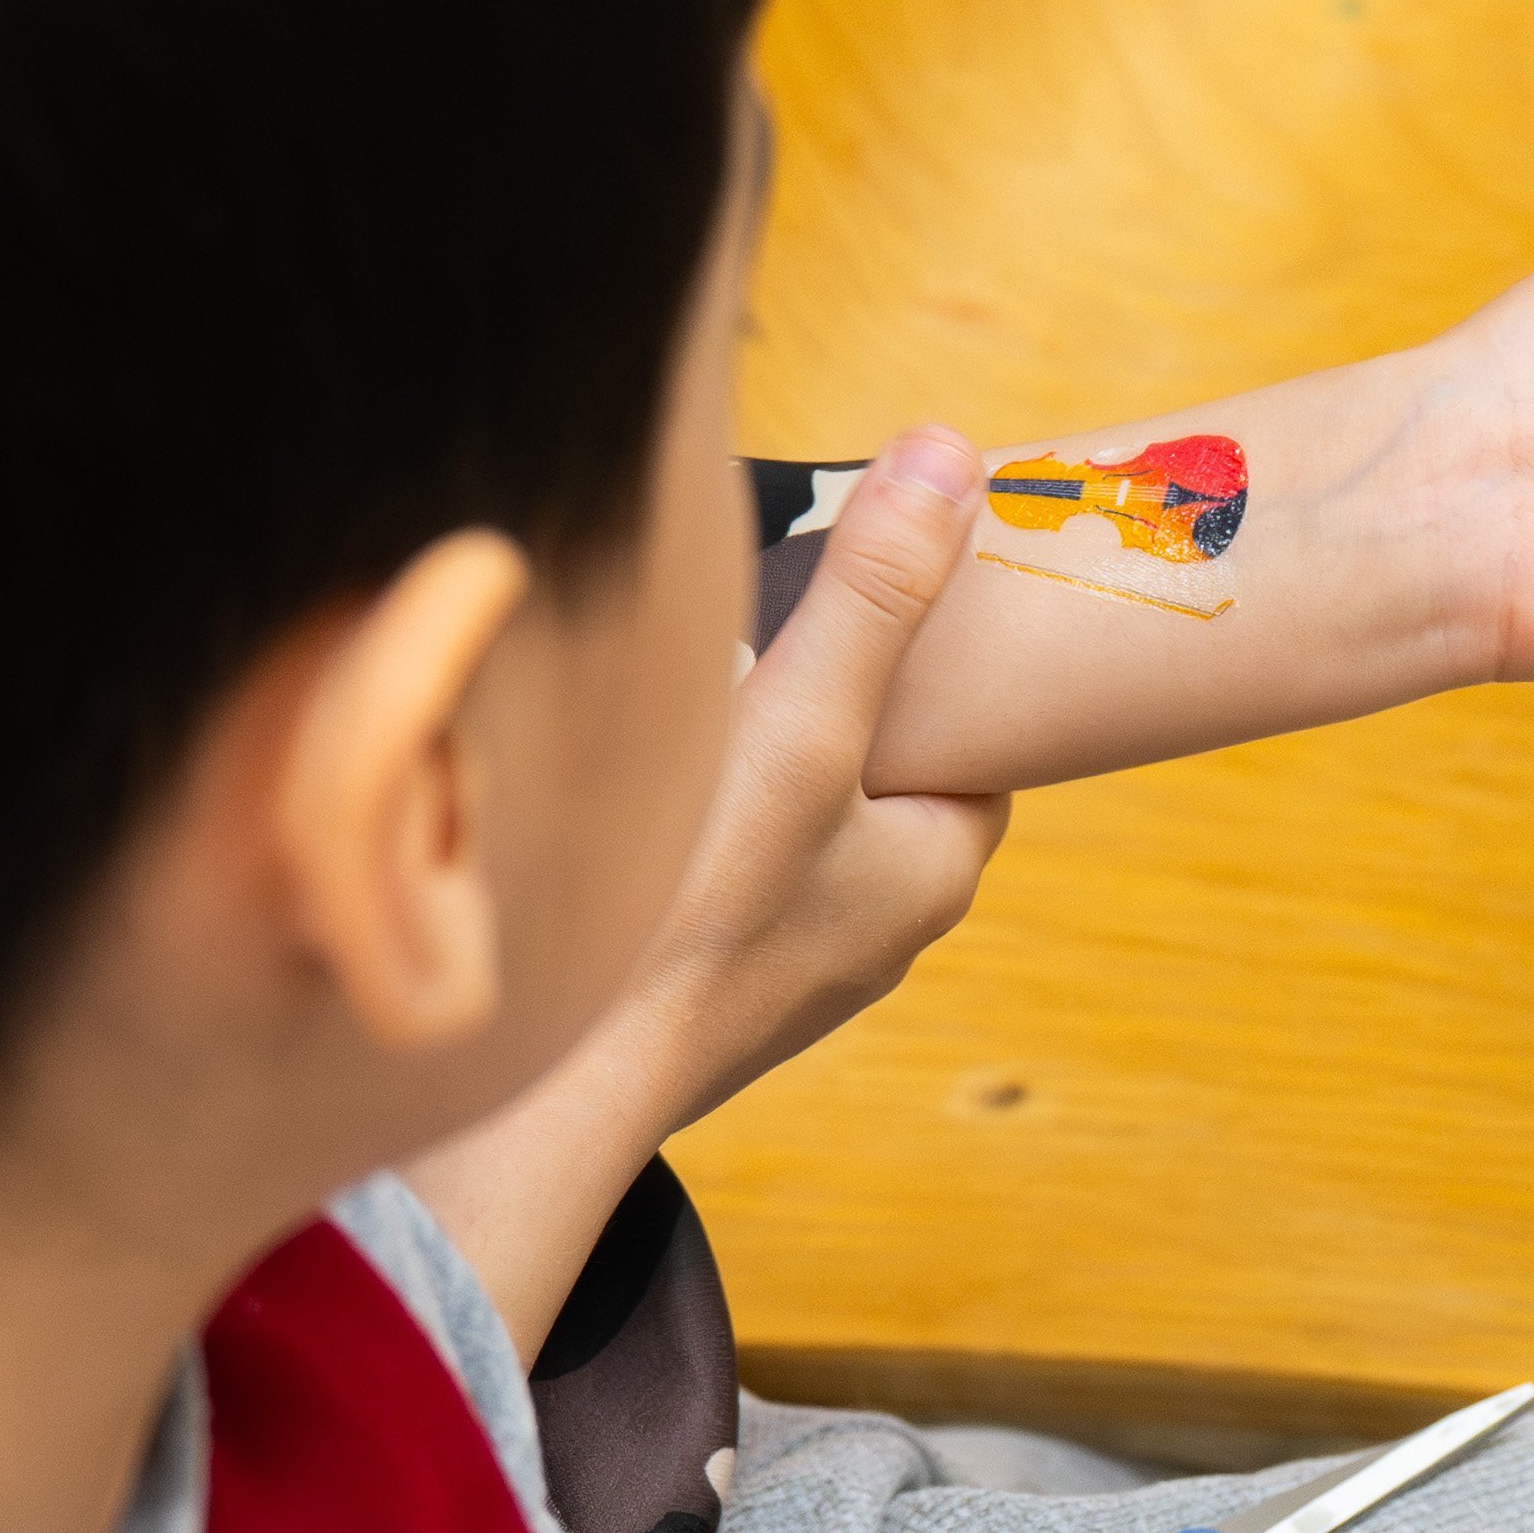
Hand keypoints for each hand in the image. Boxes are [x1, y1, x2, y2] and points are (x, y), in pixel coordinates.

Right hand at [403, 438, 1007, 1332]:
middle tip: (778, 616)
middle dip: (836, 699)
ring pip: (792, 823)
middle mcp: (874, 930)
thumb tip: (950, 451)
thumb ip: (876, 591)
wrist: (555, 1081)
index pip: (977, 739)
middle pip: (879, 771)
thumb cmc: (693, 910)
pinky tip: (635, 793)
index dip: (945, 661)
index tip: (900, 589)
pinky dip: (692, 823)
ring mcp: (782, 966)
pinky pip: (718, 873)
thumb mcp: (802, 718)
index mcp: (934, 870)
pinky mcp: (699, 984)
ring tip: (696, 687)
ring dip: (752, 759)